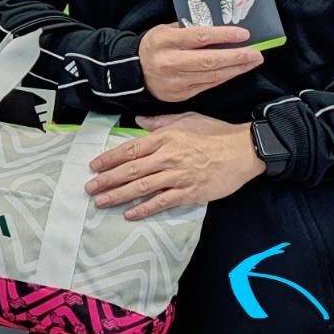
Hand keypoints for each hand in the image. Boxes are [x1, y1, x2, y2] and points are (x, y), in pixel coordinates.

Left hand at [85, 113, 263, 219]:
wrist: (244, 150)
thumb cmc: (215, 132)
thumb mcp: (186, 119)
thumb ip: (160, 121)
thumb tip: (139, 120)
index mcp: (164, 138)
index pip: (130, 149)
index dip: (109, 159)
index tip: (94, 166)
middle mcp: (167, 157)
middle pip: (131, 170)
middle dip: (107, 180)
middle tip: (89, 188)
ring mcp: (178, 176)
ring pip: (142, 187)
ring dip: (119, 195)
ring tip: (101, 202)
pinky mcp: (190, 192)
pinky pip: (162, 202)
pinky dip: (145, 209)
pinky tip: (130, 214)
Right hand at [138, 23, 263, 101]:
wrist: (133, 72)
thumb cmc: (154, 46)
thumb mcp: (165, 30)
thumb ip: (188, 29)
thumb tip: (218, 28)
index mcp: (166, 42)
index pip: (199, 38)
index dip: (223, 36)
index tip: (243, 33)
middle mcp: (170, 63)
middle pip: (210, 61)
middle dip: (237, 57)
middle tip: (256, 53)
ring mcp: (176, 82)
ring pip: (212, 76)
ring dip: (236, 69)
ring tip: (252, 61)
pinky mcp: (181, 95)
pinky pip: (207, 85)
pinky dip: (224, 78)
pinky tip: (236, 71)